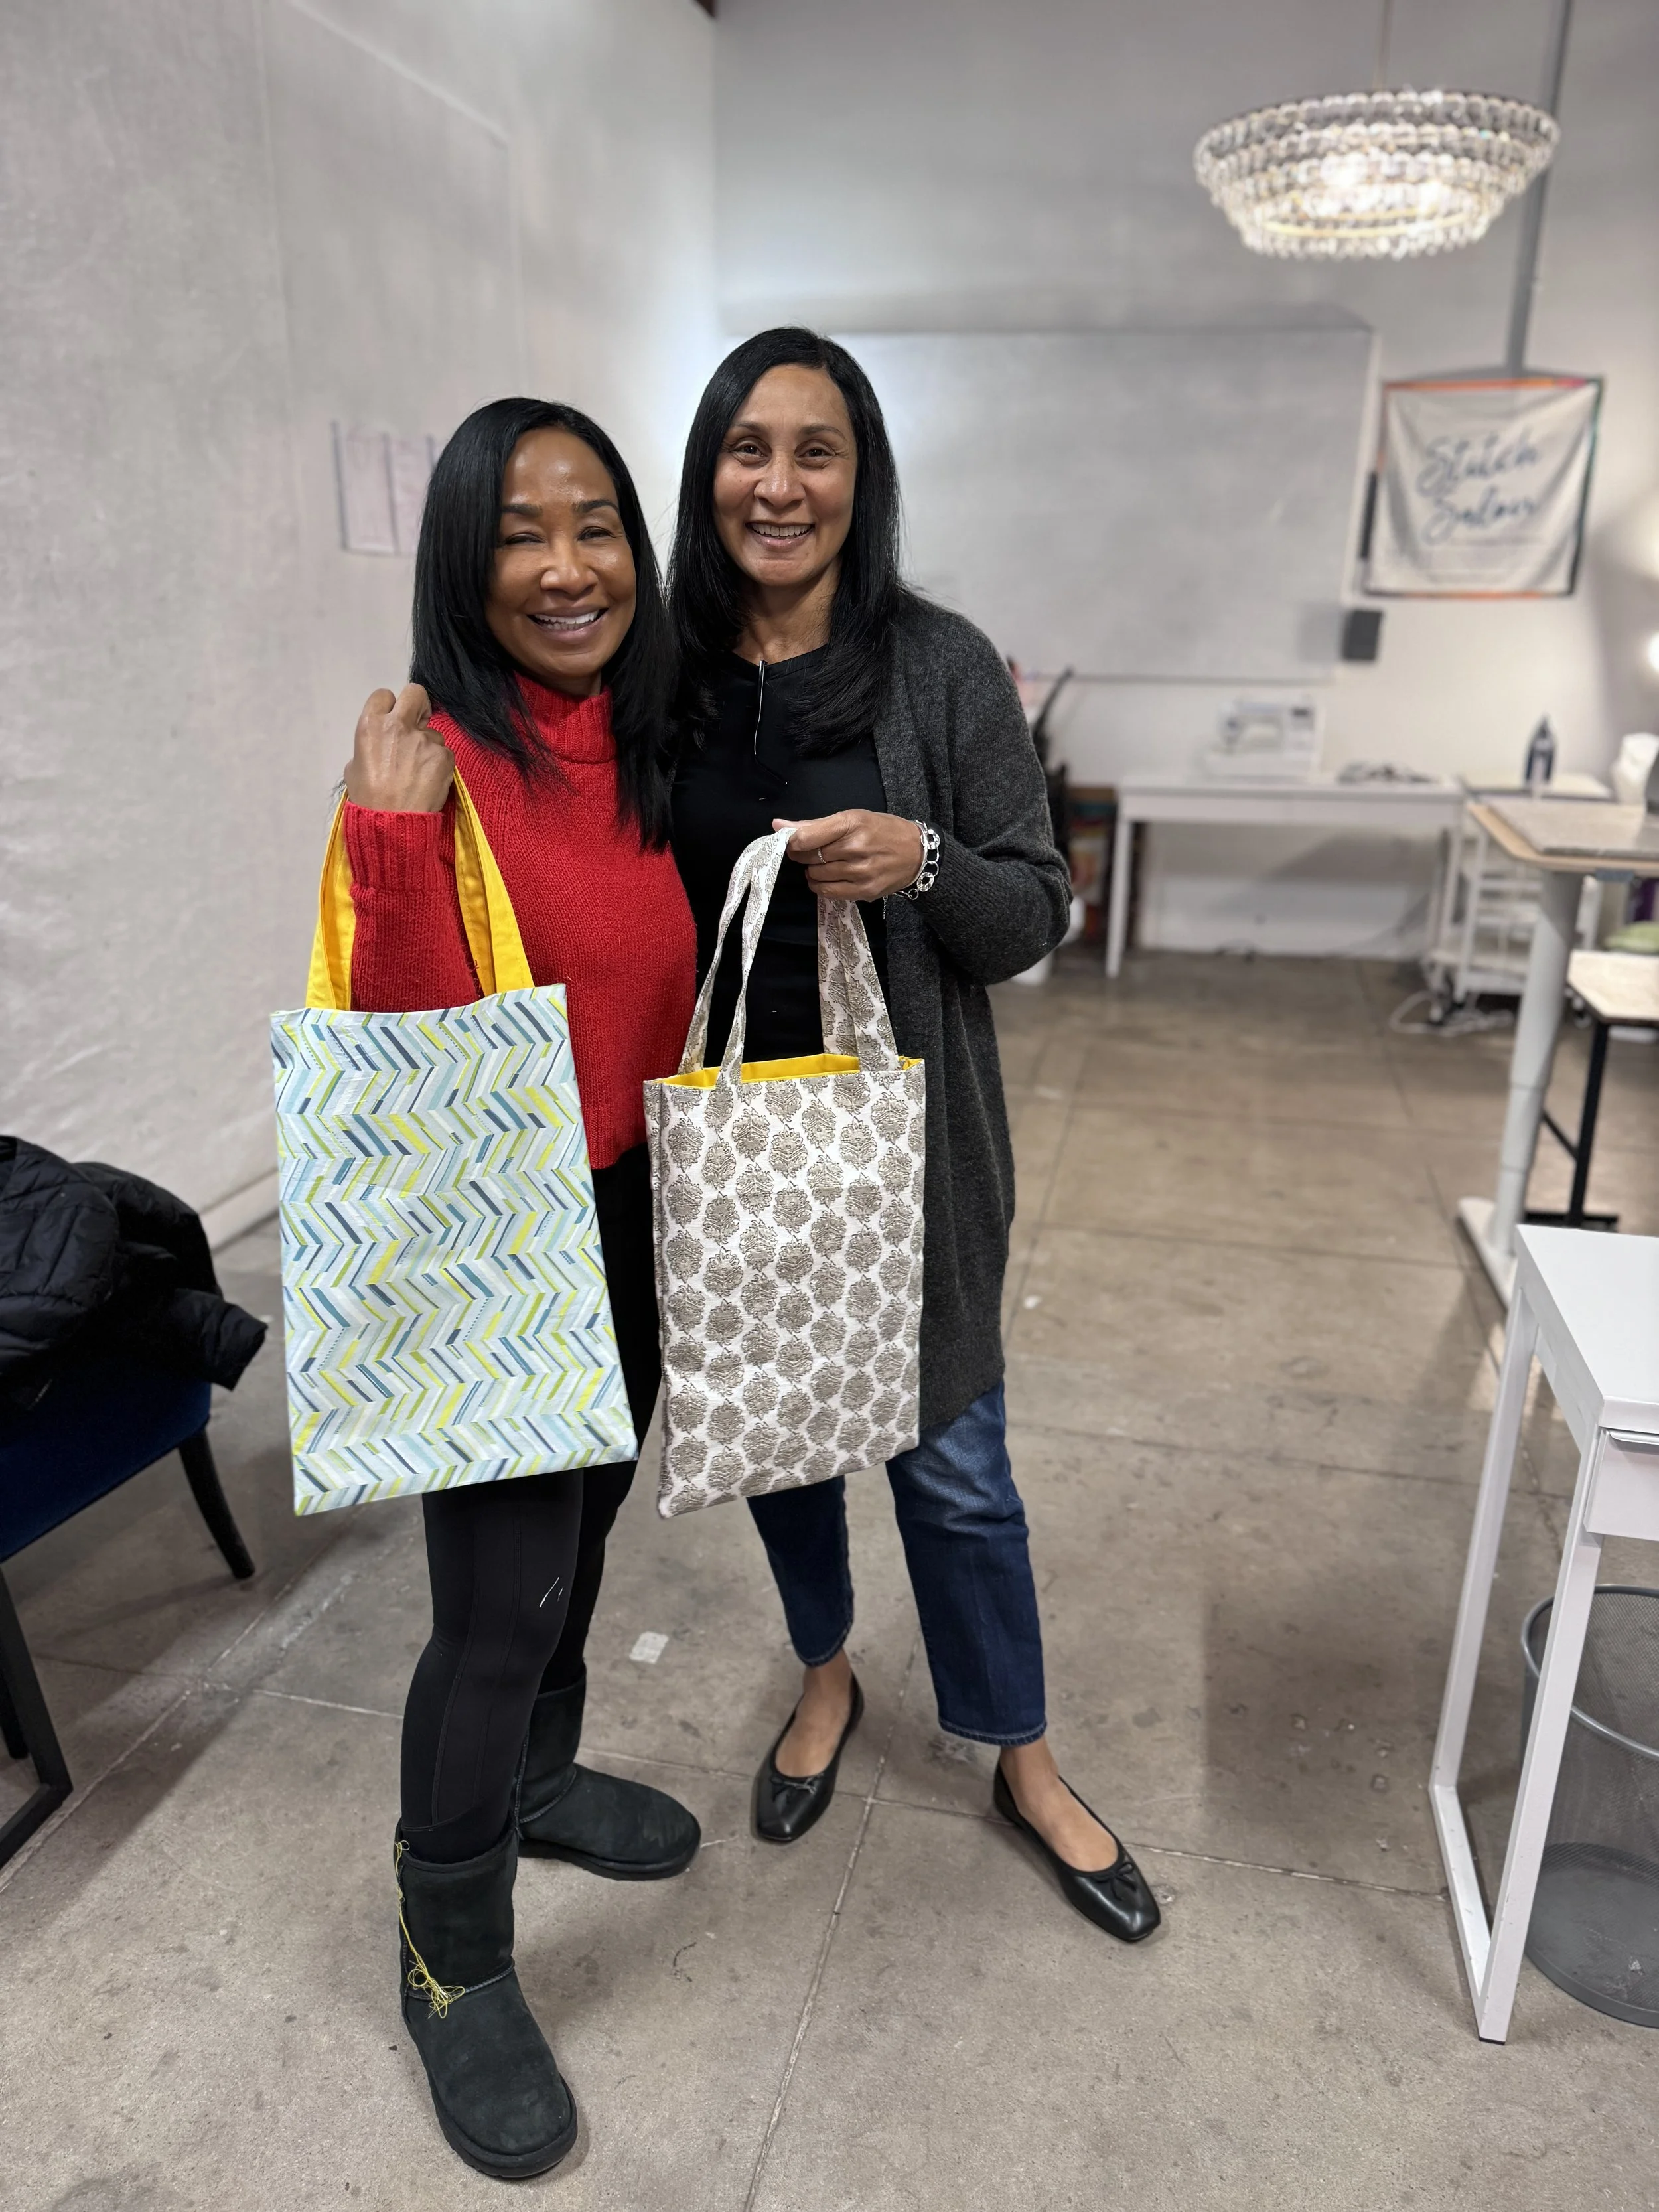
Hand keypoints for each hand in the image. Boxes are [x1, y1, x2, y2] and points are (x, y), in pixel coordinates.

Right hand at [343, 684, 454, 812]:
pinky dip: (439, 765)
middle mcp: (398, 726)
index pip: (384, 695)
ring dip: (429, 747)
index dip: (390, 706)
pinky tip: (429, 781)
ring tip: (418, 773)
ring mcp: (423, 740)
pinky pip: (444, 753)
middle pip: (415, 693)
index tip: (394, 719)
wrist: (392, 824)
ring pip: (433, 733)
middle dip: (418, 705)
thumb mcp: (354, 767)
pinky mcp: (443, 755)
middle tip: (419, 722)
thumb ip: (371, 746)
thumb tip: (382, 746)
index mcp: (371, 725)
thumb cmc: (368, 799)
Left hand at [775, 810, 922, 901]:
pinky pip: (828, 892)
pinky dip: (821, 886)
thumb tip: (777, 824)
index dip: (793, 842)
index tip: (794, 843)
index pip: (806, 837)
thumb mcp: (852, 818)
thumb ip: (814, 824)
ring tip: (823, 865)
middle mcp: (856, 848)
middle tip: (810, 853)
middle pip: (809, 858)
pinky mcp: (864, 891)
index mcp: (852, 823)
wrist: (916, 854)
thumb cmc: (882, 831)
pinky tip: (828, 878)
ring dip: (812, 871)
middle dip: (803, 856)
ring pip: (816, 876)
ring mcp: (860, 872)